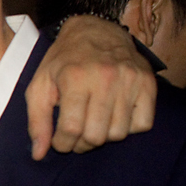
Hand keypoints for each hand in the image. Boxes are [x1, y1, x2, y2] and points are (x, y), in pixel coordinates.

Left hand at [27, 14, 156, 159]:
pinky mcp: (148, 83)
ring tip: (91, 125)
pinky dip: (127, 128)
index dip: (62, 143)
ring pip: (119, 133)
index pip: (71, 129)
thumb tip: (38, 154)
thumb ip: (37, 121)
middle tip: (75, 136)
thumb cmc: (63, 62)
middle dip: (81, 144)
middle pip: (96, 135)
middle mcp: (106, 78)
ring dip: (102, 137)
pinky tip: (112, 117)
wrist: (95, 31)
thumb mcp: (40, 86)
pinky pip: (142, 124)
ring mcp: (130, 80)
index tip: (59, 141)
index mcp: (76, 78)